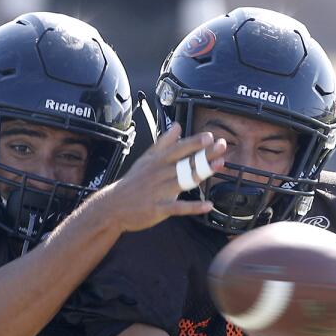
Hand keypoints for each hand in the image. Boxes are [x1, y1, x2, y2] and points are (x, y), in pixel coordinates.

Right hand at [91, 124, 227, 232]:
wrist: (114, 206)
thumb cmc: (133, 182)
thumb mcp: (146, 159)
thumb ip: (163, 143)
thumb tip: (177, 126)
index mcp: (158, 161)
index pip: (178, 149)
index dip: (194, 143)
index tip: (209, 136)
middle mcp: (160, 174)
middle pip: (185, 162)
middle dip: (204, 154)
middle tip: (221, 147)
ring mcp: (159, 192)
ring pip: (184, 181)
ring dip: (203, 174)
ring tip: (220, 166)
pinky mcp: (159, 208)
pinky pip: (179, 207)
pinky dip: (194, 207)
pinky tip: (208, 205)